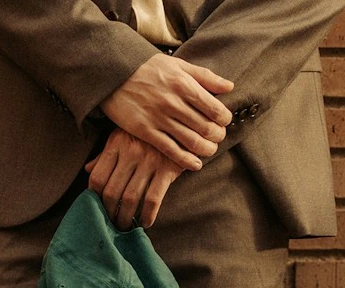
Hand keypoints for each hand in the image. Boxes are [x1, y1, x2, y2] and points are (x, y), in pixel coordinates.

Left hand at [84, 128, 186, 230]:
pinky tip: (145, 223)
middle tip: (109, 223)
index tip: (96, 207)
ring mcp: (150, 161)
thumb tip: (88, 170)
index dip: (94, 197)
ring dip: (125, 218)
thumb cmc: (147, 132)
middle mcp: (131, 152)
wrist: (182, 122)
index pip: (97, 177)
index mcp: (116, 144)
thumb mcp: (124, 134)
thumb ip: (106, 154)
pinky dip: (148, 215)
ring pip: (130, 198)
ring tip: (124, 227)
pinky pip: (153, 199)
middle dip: (109, 212)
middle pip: (112, 191)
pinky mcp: (168, 169)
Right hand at [98, 53, 233, 171]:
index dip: (224, 119)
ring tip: (208, 150)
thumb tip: (229, 87)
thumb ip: (205, 77)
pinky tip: (195, 164)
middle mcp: (174, 103)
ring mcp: (159, 119)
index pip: (215, 109)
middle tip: (217, 137)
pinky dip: (186, 160)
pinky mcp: (145, 131)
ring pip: (192, 142)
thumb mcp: (178, 65)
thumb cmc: (148, 67)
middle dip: (217, 136)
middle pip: (207, 128)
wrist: (114, 72)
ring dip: (206, 150)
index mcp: (185, 85)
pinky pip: (170, 150)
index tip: (223, 121)